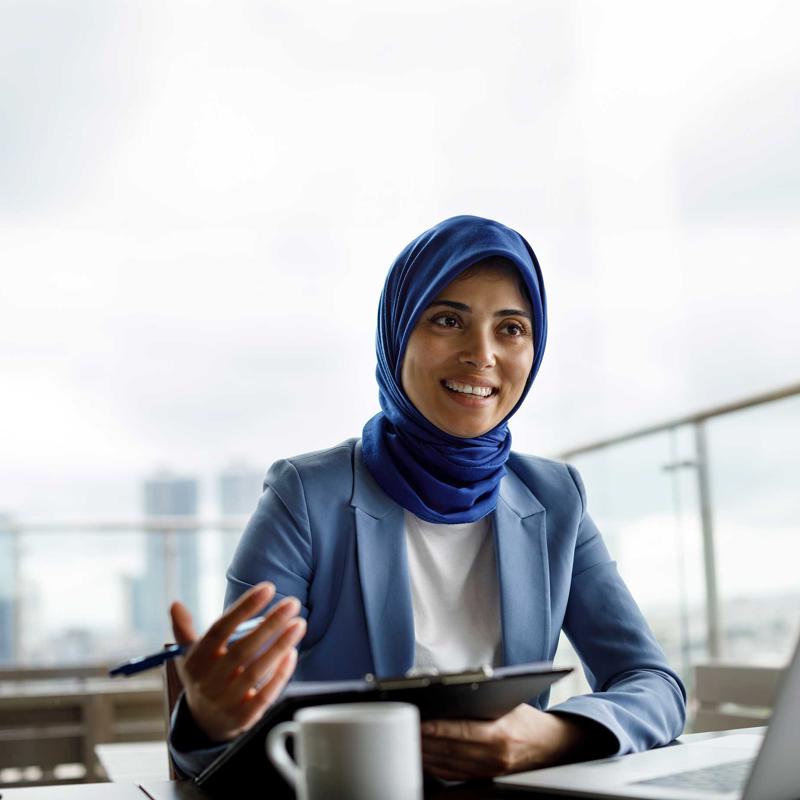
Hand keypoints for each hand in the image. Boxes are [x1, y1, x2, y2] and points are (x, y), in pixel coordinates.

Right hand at [170, 582, 305, 741]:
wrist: (205, 724)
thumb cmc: (205, 677)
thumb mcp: (191, 656)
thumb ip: (185, 630)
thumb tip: (175, 604)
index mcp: (196, 661)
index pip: (220, 630)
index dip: (244, 607)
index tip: (268, 587)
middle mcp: (209, 682)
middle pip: (241, 649)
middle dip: (269, 624)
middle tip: (293, 603)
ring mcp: (226, 701)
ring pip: (256, 671)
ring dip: (279, 645)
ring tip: (299, 623)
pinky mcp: (243, 717)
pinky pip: (265, 695)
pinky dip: (280, 674)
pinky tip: (292, 652)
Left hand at [421, 703, 601, 780]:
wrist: (551, 746)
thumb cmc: (527, 720)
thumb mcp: (509, 703)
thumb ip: (482, 700)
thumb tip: (450, 692)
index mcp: (501, 734)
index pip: (462, 731)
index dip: (438, 727)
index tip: (420, 721)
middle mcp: (495, 756)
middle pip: (451, 749)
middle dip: (426, 740)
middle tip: (405, 728)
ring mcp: (490, 770)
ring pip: (449, 764)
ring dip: (427, 753)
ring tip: (409, 741)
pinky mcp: (486, 778)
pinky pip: (455, 774)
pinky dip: (437, 766)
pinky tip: (425, 756)